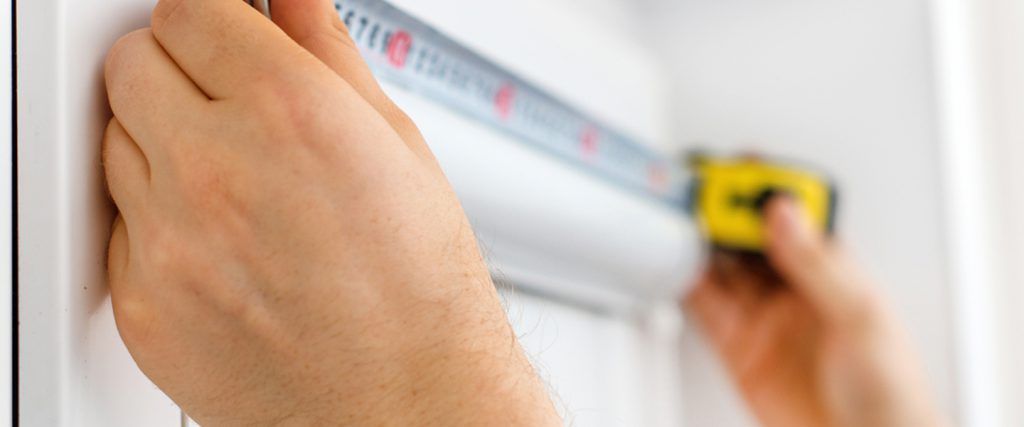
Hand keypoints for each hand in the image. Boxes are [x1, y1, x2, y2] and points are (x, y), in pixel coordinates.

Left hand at [102, 0, 558, 424]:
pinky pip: (118, 225)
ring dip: (162, 145)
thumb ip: (328, 51)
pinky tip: (220, 243)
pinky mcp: (143, 305)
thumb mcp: (396, 145)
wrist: (406, 399)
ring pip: (115, 142)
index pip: (187, 11)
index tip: (222, 38)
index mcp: (291, 114)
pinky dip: (156, 221)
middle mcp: (218, 171)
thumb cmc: (420, 287)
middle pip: (133, 65)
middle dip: (176, 72)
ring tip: (233, 186)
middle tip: (225, 107)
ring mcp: (171, 242)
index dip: (210, 22)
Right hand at [685, 198, 946, 426]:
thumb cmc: (889, 394)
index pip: (793, 218)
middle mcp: (796, 292)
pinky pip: (704, 307)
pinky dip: (685, 283)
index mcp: (833, 273)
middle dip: (725, 210)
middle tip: (699, 190)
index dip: (767, 190)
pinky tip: (676, 261)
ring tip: (681, 216)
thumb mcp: (859, 317)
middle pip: (751, 238)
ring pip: (723, 266)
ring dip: (702, 241)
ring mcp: (764, 320)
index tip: (741, 170)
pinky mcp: (738, 349)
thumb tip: (785, 212)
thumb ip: (816, 263)